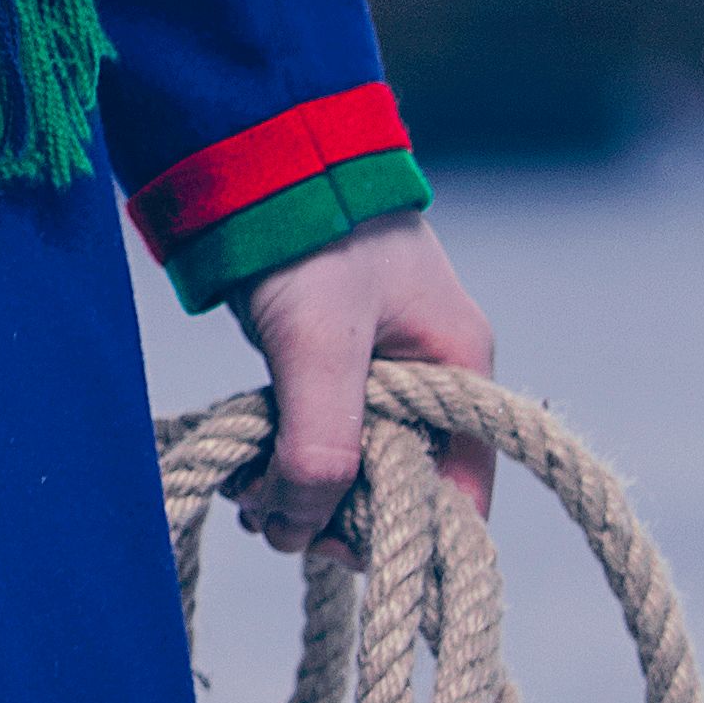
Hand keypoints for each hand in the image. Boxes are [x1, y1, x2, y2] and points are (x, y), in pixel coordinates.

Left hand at [232, 208, 495, 554]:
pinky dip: (283, 458)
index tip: (332, 547)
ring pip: (351, 466)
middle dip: (335, 515)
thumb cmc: (311, 238)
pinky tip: (243, 468)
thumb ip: (320, 440)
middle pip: (399, 489)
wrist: (257, 155)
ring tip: (247, 495)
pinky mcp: (329, 362)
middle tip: (271, 520)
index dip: (403, 537)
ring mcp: (380, 372)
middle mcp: (431, 381)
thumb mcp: (318, 344)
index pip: (459, 495)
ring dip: (300, 491)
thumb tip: (302, 525)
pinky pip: (318, 434)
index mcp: (459, 375)